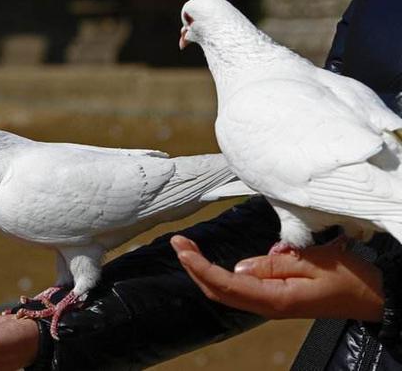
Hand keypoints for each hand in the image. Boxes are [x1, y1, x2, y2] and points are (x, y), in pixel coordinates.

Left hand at [171, 235, 383, 321]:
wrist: (370, 296)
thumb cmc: (347, 278)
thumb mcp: (315, 262)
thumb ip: (275, 264)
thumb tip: (239, 268)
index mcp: (276, 298)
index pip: (227, 284)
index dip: (201, 267)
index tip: (183, 248)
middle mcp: (266, 305)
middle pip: (218, 291)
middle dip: (194, 268)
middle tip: (178, 242)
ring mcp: (267, 303)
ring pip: (224, 291)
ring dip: (202, 271)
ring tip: (186, 248)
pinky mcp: (271, 297)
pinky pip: (236, 289)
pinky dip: (216, 275)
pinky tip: (207, 262)